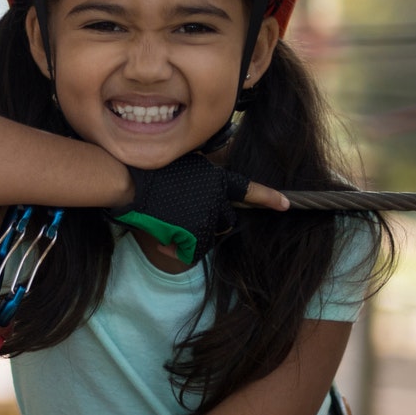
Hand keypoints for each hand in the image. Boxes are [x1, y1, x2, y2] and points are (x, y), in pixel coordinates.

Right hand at [111, 152, 281, 264]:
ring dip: (190, 237)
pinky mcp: (193, 232)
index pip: (247, 189)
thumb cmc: (146, 169)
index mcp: (216, 178)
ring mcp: (206, 216)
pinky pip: (192, 251)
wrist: (129, 180)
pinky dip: (177, 251)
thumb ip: (198, 176)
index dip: (268, 197)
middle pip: (226, 219)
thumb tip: (199, 189)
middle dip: (209, 224)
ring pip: (208, 235)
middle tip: (184, 223)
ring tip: (167, 233)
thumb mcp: (181, 163)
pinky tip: (162, 244)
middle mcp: (217, 197)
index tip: (286, 205)